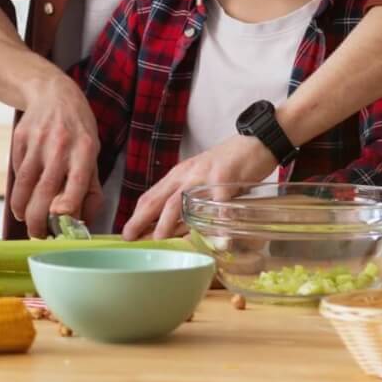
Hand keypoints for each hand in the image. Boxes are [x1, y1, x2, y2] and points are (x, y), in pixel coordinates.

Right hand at [8, 73, 102, 237]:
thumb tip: (84, 221)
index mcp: (85, 149)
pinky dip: (18, 189)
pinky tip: (22, 197)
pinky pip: (16, 170)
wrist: (52, 93)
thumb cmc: (78, 129)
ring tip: (25, 220)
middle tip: (38, 234)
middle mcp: (60, 145)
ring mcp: (37, 141)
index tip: (60, 223)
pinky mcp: (19, 138)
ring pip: (24, 183)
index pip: (76, 182)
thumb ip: (90, 187)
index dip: (67, 205)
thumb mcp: (93, 152)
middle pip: (45, 189)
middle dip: (38, 219)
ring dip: (22, 208)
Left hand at [121, 134, 277, 239]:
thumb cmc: (228, 165)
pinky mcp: (225, 176)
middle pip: (158, 199)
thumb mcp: (201, 179)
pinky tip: (215, 237)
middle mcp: (187, 175)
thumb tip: (176, 228)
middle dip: (141, 220)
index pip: (151, 196)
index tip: (126, 233)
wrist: (256, 142)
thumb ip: (189, 199)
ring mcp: (204, 176)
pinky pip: (218, 203)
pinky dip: (216, 221)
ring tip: (160, 240)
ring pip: (180, 201)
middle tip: (130, 238)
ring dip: (168, 222)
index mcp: (179, 176)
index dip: (136, 215)